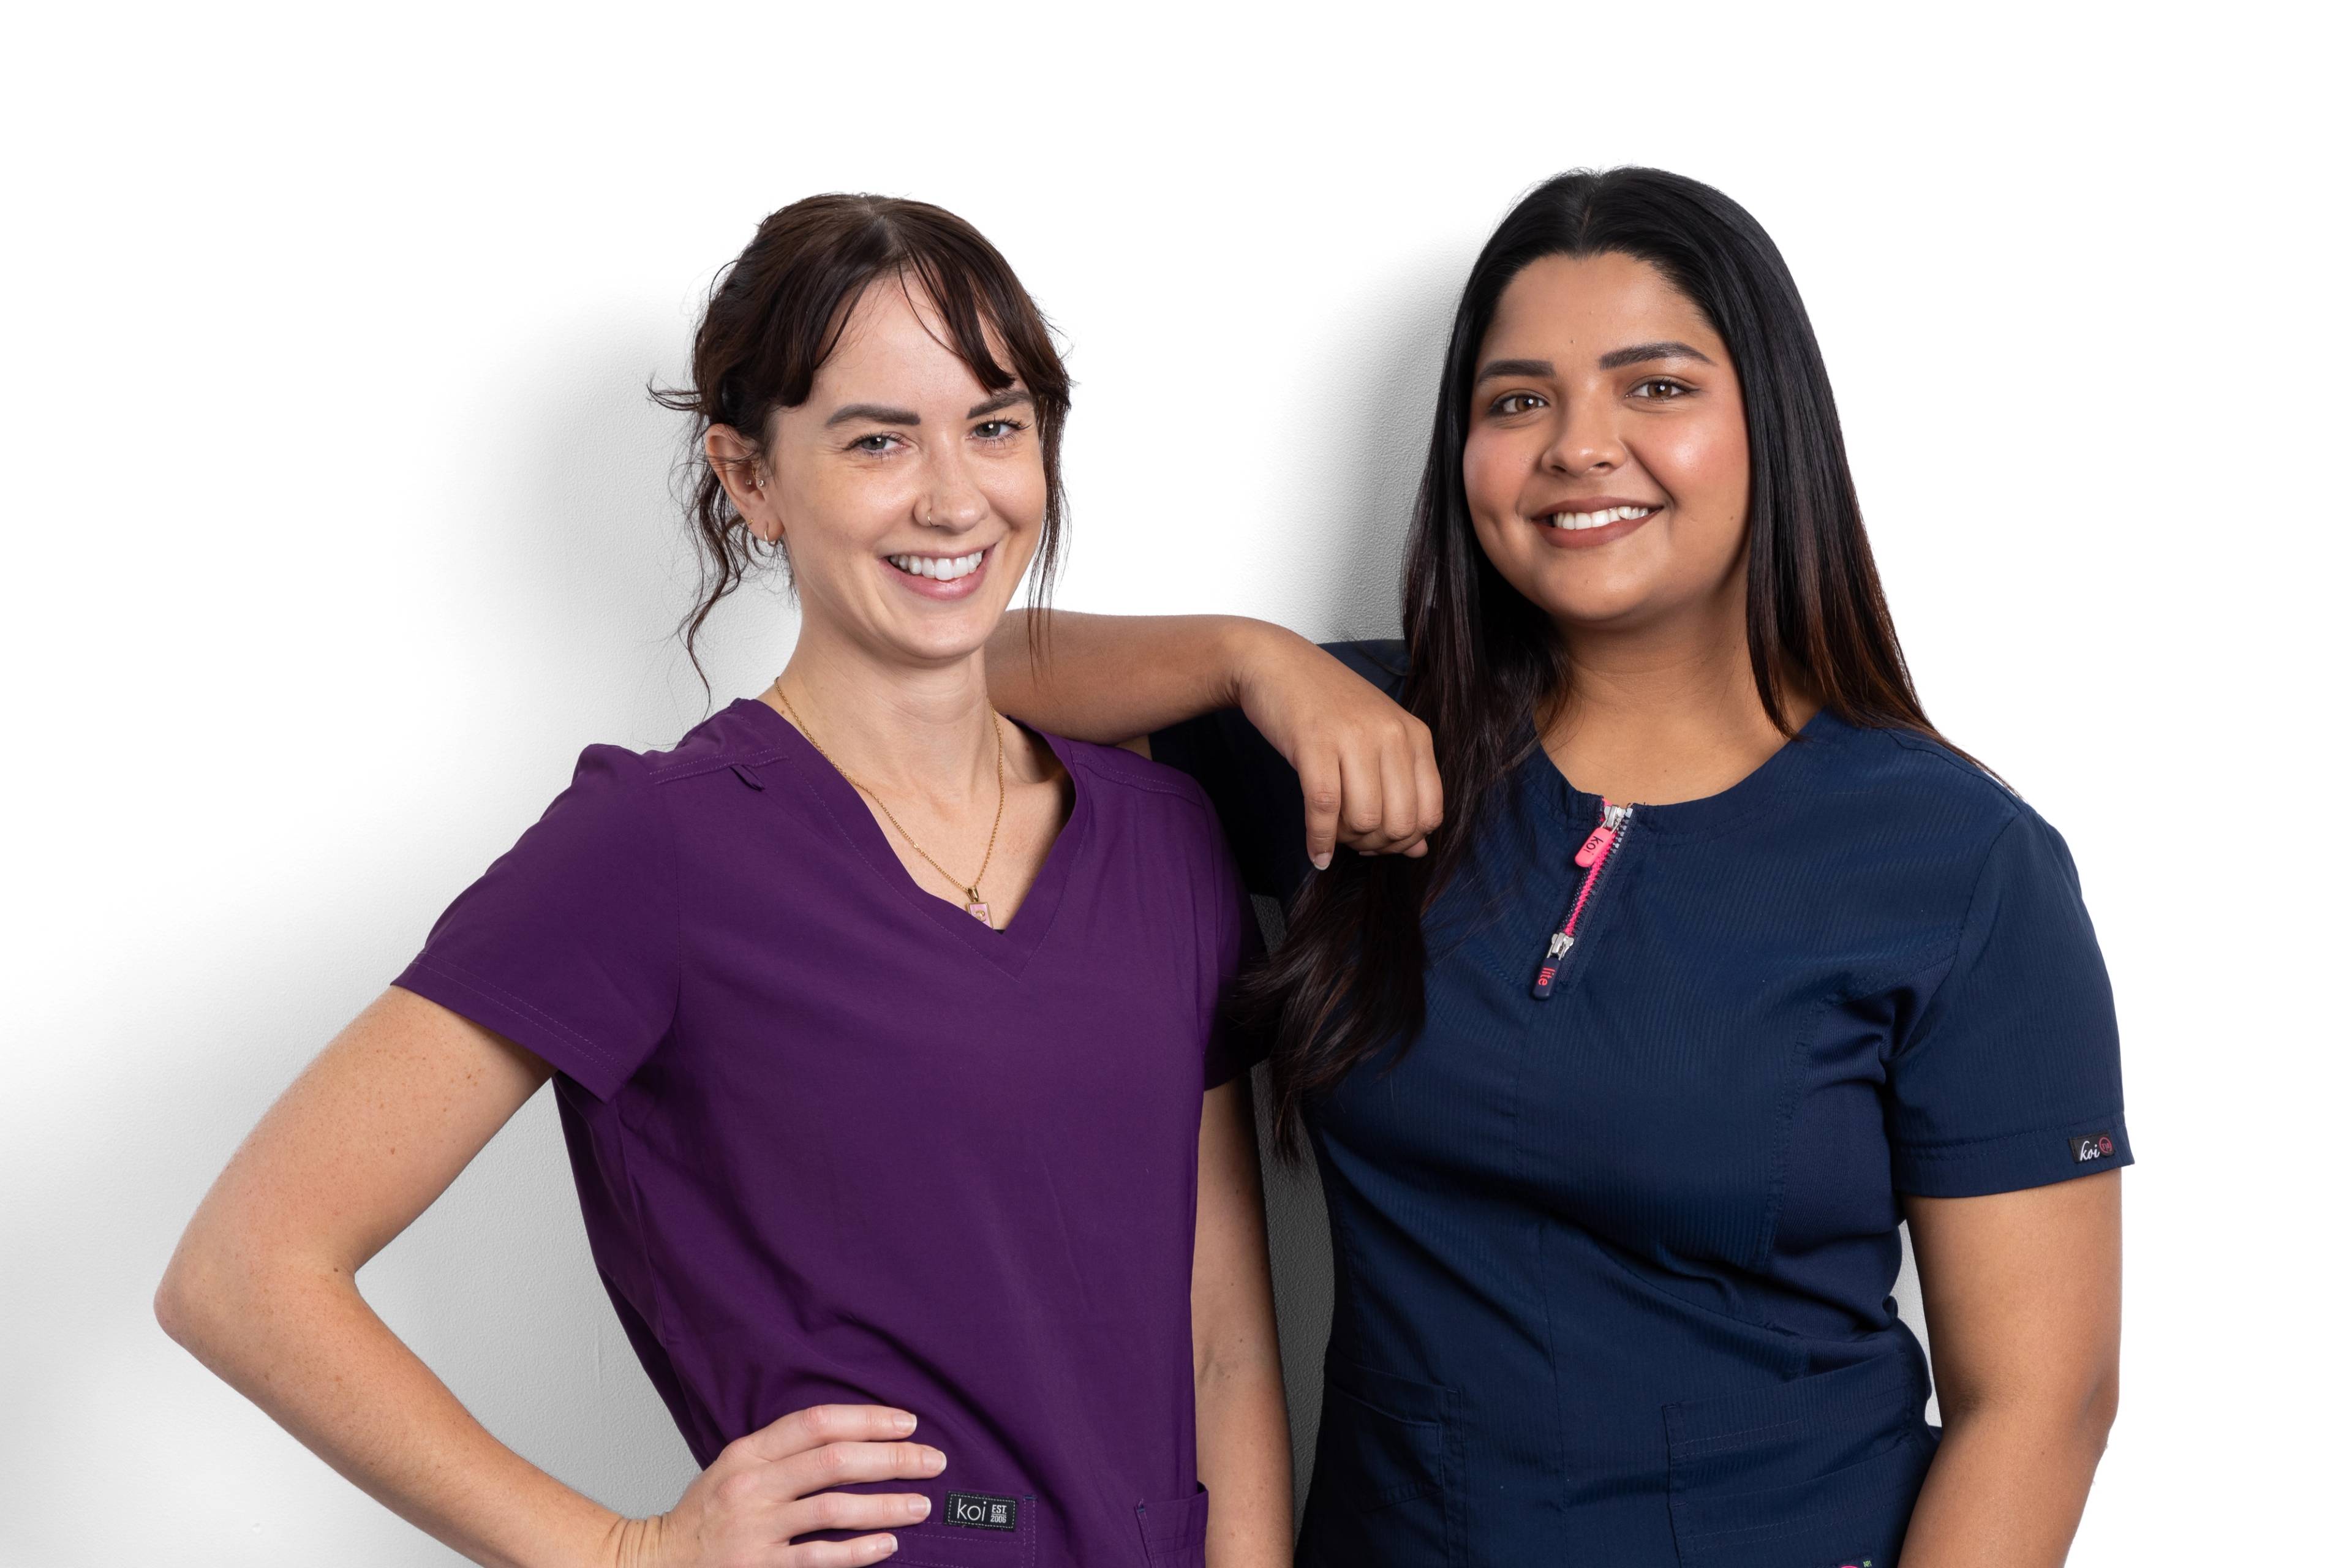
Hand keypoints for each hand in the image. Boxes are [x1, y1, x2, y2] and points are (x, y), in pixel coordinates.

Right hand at [613, 1404, 943, 1567]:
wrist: (656, 1562)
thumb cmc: (706, 1513)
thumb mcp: (736, 1466)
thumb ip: (783, 1449)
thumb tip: (854, 1433)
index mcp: (749, 1452)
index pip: (817, 1422)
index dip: (868, 1419)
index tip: (907, 1422)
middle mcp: (753, 1485)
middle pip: (835, 1460)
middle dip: (892, 1458)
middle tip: (932, 1460)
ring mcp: (756, 1529)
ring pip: (834, 1509)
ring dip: (885, 1505)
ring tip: (921, 1503)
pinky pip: (819, 1557)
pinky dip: (858, 1550)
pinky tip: (888, 1543)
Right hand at [1233, 629, 1443, 869]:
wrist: (1276, 664)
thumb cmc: (1327, 706)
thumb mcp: (1377, 740)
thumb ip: (1403, 792)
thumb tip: (1419, 851)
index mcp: (1415, 735)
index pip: (1430, 812)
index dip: (1407, 841)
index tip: (1382, 840)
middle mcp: (1391, 735)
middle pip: (1399, 824)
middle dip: (1376, 845)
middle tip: (1354, 840)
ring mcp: (1353, 738)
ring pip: (1364, 821)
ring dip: (1346, 841)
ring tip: (1333, 834)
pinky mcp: (1314, 745)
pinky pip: (1324, 810)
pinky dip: (1320, 841)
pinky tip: (1317, 852)